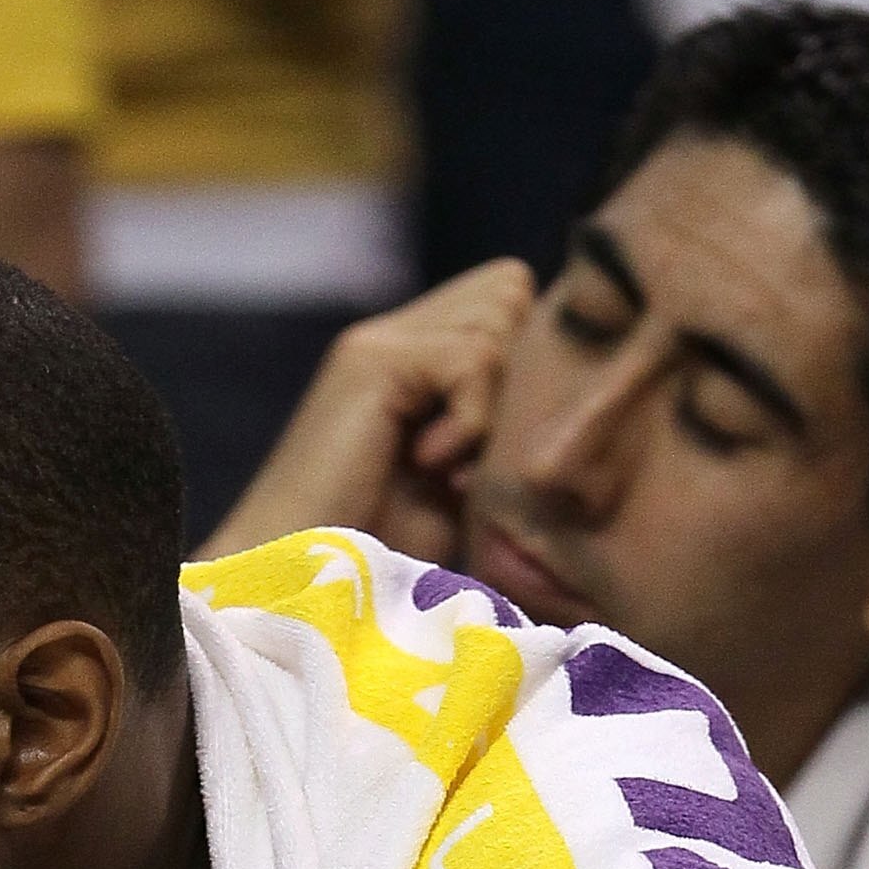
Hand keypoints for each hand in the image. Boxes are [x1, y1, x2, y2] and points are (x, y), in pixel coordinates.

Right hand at [207, 260, 534, 560]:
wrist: (300, 580)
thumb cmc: (382, 550)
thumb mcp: (461, 479)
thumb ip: (495, 421)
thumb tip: (568, 388)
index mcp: (412, 352)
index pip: (508, 293)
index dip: (526, 358)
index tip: (498, 444)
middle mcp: (393, 332)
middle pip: (510, 288)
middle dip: (517, 369)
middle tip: (478, 450)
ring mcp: (379, 340)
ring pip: (500, 315)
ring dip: (494, 403)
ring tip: (450, 466)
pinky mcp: (373, 360)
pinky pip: (474, 358)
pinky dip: (471, 423)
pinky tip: (431, 467)